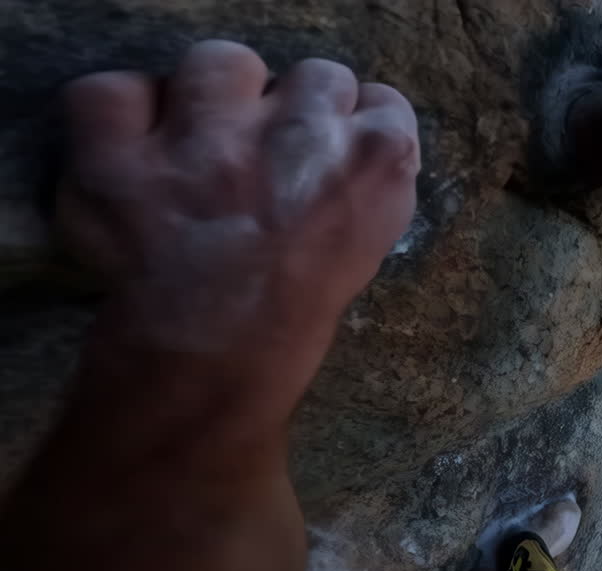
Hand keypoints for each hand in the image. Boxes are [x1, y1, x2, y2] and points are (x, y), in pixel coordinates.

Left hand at [58, 40, 418, 360]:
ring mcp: (208, 139)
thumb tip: (337, 160)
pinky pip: (114, 92)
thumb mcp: (365, 255)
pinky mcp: (124, 155)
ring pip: (221, 63)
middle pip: (316, 75)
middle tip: (272, 163)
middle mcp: (301, 133)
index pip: (383, 104)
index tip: (335, 159)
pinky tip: (134, 158)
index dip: (354, 130)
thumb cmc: (296, 329)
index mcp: (376, 164)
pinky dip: (118, 117)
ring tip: (203, 150)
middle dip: (296, 112)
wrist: (210, 372)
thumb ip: (361, 193)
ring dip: (214, 97)